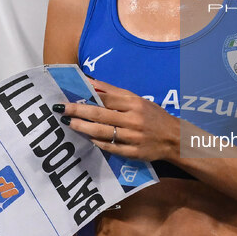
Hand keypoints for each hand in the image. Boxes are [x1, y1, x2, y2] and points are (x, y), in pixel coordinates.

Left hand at [55, 79, 179, 161]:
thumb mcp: (137, 100)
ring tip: (69, 123)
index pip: (105, 98)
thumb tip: (90, 82)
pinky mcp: (134, 153)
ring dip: (83, 127)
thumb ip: (114, 92)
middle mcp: (134, 119)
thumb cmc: (153, 116)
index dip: (85, 97)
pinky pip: (111, 148)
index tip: (68, 96)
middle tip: (61, 110)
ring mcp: (133, 137)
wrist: (175, 138)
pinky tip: (87, 138)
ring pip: (103, 132)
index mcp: (134, 103)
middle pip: (101, 114)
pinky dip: (98, 143)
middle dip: (78, 111)